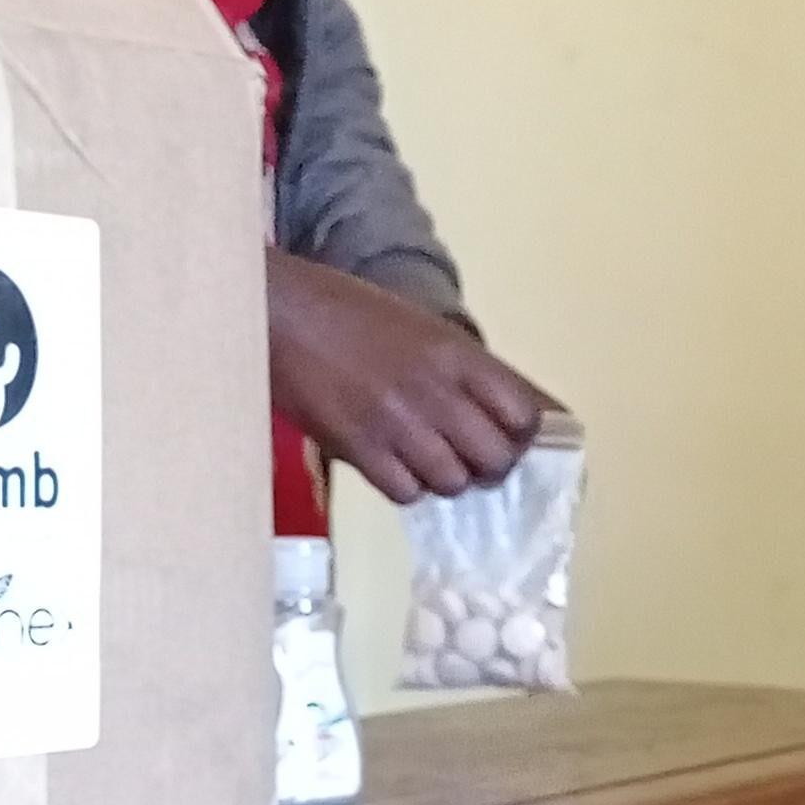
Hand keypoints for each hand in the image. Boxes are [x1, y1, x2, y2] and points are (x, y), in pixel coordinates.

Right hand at [265, 246, 551, 503]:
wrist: (281, 312)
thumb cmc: (350, 313)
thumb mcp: (424, 328)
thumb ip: (462, 370)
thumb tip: (498, 415)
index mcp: (457, 354)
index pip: (522, 414)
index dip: (521, 433)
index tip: (508, 435)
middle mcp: (436, 391)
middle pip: (495, 457)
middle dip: (490, 464)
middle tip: (472, 458)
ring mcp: (397, 423)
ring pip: (452, 482)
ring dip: (446, 477)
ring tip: (428, 460)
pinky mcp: (357, 449)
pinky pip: (405, 492)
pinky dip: (406, 486)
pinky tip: (394, 465)